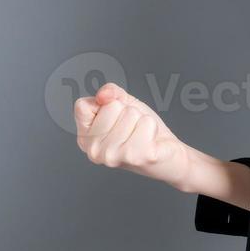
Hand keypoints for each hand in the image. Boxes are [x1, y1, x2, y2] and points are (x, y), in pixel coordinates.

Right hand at [73, 82, 191, 189]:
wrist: (167, 153)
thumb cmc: (142, 130)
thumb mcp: (123, 105)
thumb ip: (111, 93)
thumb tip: (104, 95)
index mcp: (85, 138)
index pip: (82, 105)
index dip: (103, 104)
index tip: (115, 117)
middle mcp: (93, 150)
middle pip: (111, 106)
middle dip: (127, 112)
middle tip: (132, 129)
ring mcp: (113, 156)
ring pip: (130, 113)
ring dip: (141, 120)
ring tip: (141, 136)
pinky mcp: (135, 158)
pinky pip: (146, 123)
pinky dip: (152, 127)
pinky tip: (150, 141)